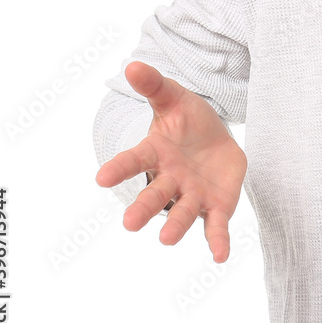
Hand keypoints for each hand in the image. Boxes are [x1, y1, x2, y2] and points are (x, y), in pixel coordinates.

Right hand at [95, 61, 246, 262]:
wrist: (216, 137)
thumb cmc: (188, 119)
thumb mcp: (174, 98)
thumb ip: (154, 85)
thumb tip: (132, 65)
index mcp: (155, 153)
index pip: (134, 161)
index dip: (119, 169)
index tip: (101, 178)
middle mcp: (170, 179)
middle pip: (156, 194)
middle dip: (144, 207)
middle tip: (129, 223)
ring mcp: (193, 194)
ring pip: (183, 213)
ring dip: (176, 226)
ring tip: (167, 239)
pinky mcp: (217, 205)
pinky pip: (216, 226)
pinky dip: (217, 241)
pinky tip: (220, 257)